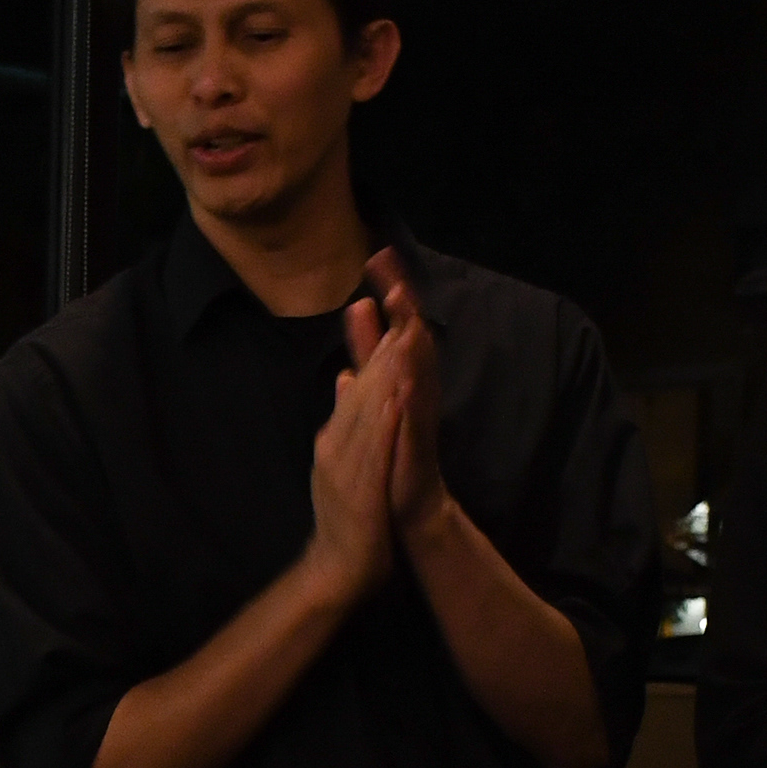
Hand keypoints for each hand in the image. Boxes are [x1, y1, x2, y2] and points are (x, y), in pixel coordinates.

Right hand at [303, 308, 410, 602]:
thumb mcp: (340, 461)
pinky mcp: (359, 486)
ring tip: (401, 336)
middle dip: (382, 345)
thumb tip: (345, 377)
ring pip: (367, 411)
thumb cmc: (343, 518)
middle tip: (399, 303)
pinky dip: (385, 421)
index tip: (393, 308)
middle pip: (362, 389)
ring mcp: (345, 465)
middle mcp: (335, 444)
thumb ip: (343, 420)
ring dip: (385, 373)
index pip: (359, 385)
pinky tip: (397, 398)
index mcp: (335, 438)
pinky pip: (374, 448)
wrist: (334, 570)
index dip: (376, 345)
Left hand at [357, 247, 452, 541]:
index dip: (387, 295)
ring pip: (417, 362)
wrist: (405, 510)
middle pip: (409, 333)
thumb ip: (361, 385)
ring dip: (409, 329)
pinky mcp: (418, 439)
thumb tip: (348, 360)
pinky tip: (406, 362)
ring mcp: (417, 412)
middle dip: (400, 297)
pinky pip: (417, 407)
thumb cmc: (388, 462)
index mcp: (397, 382)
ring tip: (400, 296)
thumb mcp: (368, 415)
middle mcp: (412, 389)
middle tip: (387, 259)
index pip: (392, 330)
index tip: (377, 257)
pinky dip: (412, 385)